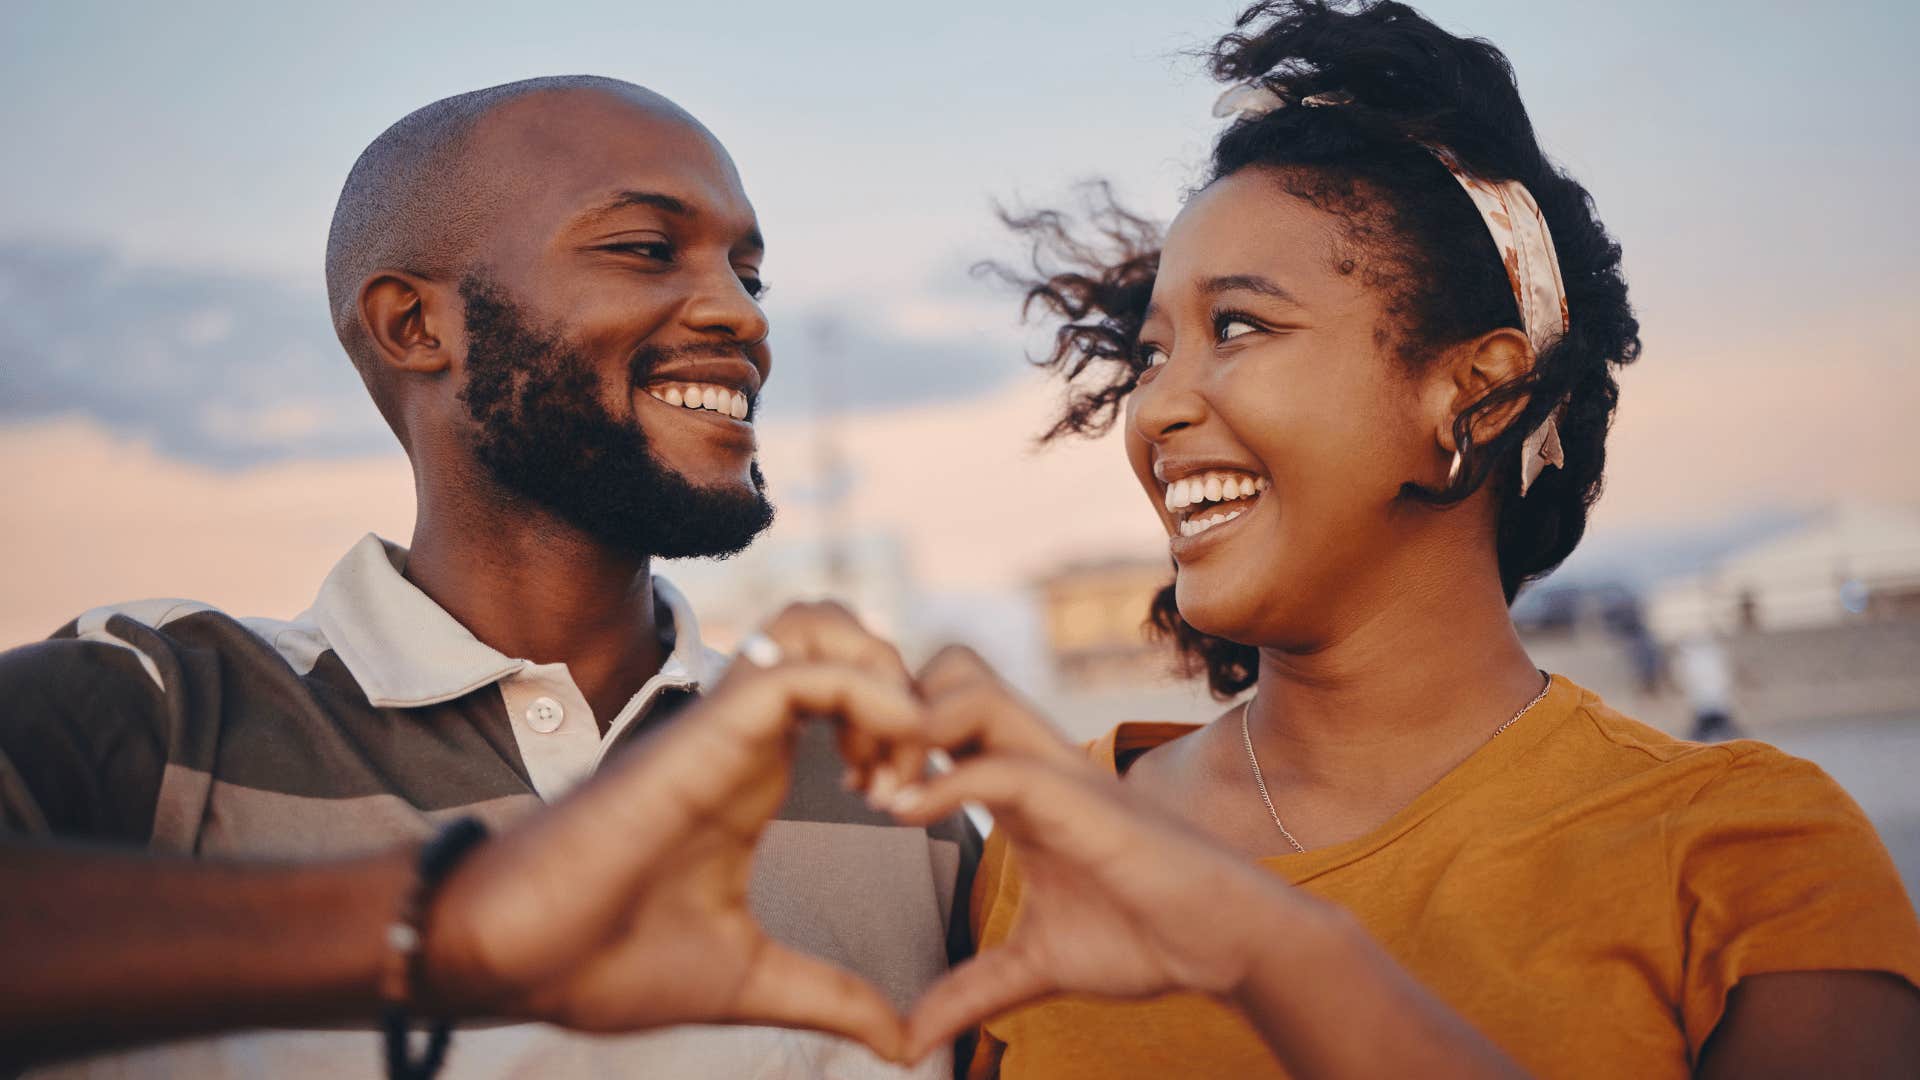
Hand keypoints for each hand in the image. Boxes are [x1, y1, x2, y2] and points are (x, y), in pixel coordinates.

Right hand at [421, 603, 923, 1058]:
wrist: (509, 957)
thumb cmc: (602, 961)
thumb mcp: (751, 980)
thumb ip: (829, 997)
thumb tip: (902, 1044)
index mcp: (754, 772)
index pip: (842, 687)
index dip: (902, 728)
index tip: (913, 806)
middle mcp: (743, 733)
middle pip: (839, 633)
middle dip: (903, 685)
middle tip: (910, 775)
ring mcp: (722, 723)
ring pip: (820, 626)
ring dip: (882, 677)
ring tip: (891, 765)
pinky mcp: (701, 728)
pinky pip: (798, 668)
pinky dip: (861, 693)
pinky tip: (872, 768)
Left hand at [888, 647, 1321, 1060]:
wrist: (1224, 944)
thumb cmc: (1145, 937)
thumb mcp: (1033, 966)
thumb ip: (970, 992)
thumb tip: (909, 1043)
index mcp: (1018, 783)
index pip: (942, 711)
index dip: (888, 731)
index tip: (850, 784)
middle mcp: (1034, 760)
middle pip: (948, 671)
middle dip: (890, 706)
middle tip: (855, 773)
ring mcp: (1058, 772)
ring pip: (969, 692)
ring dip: (909, 730)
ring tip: (874, 792)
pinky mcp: (1080, 799)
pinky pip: (999, 765)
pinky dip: (943, 781)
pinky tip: (903, 814)